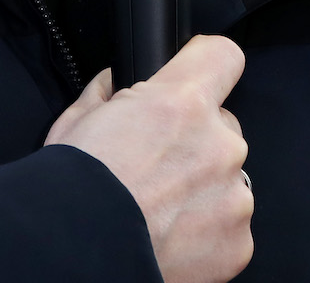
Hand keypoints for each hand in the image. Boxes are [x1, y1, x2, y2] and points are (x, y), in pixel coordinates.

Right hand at [45, 36, 251, 282]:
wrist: (76, 253)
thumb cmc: (72, 188)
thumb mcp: (77, 119)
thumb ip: (109, 92)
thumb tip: (116, 82)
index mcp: (182, 104)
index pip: (223, 57)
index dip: (206, 67)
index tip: (197, 81)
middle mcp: (219, 145)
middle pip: (224, 128)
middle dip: (197, 143)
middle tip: (158, 169)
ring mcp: (233, 197)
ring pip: (229, 180)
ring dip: (203, 190)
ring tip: (159, 212)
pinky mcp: (238, 243)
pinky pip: (230, 227)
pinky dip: (207, 233)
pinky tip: (171, 238)